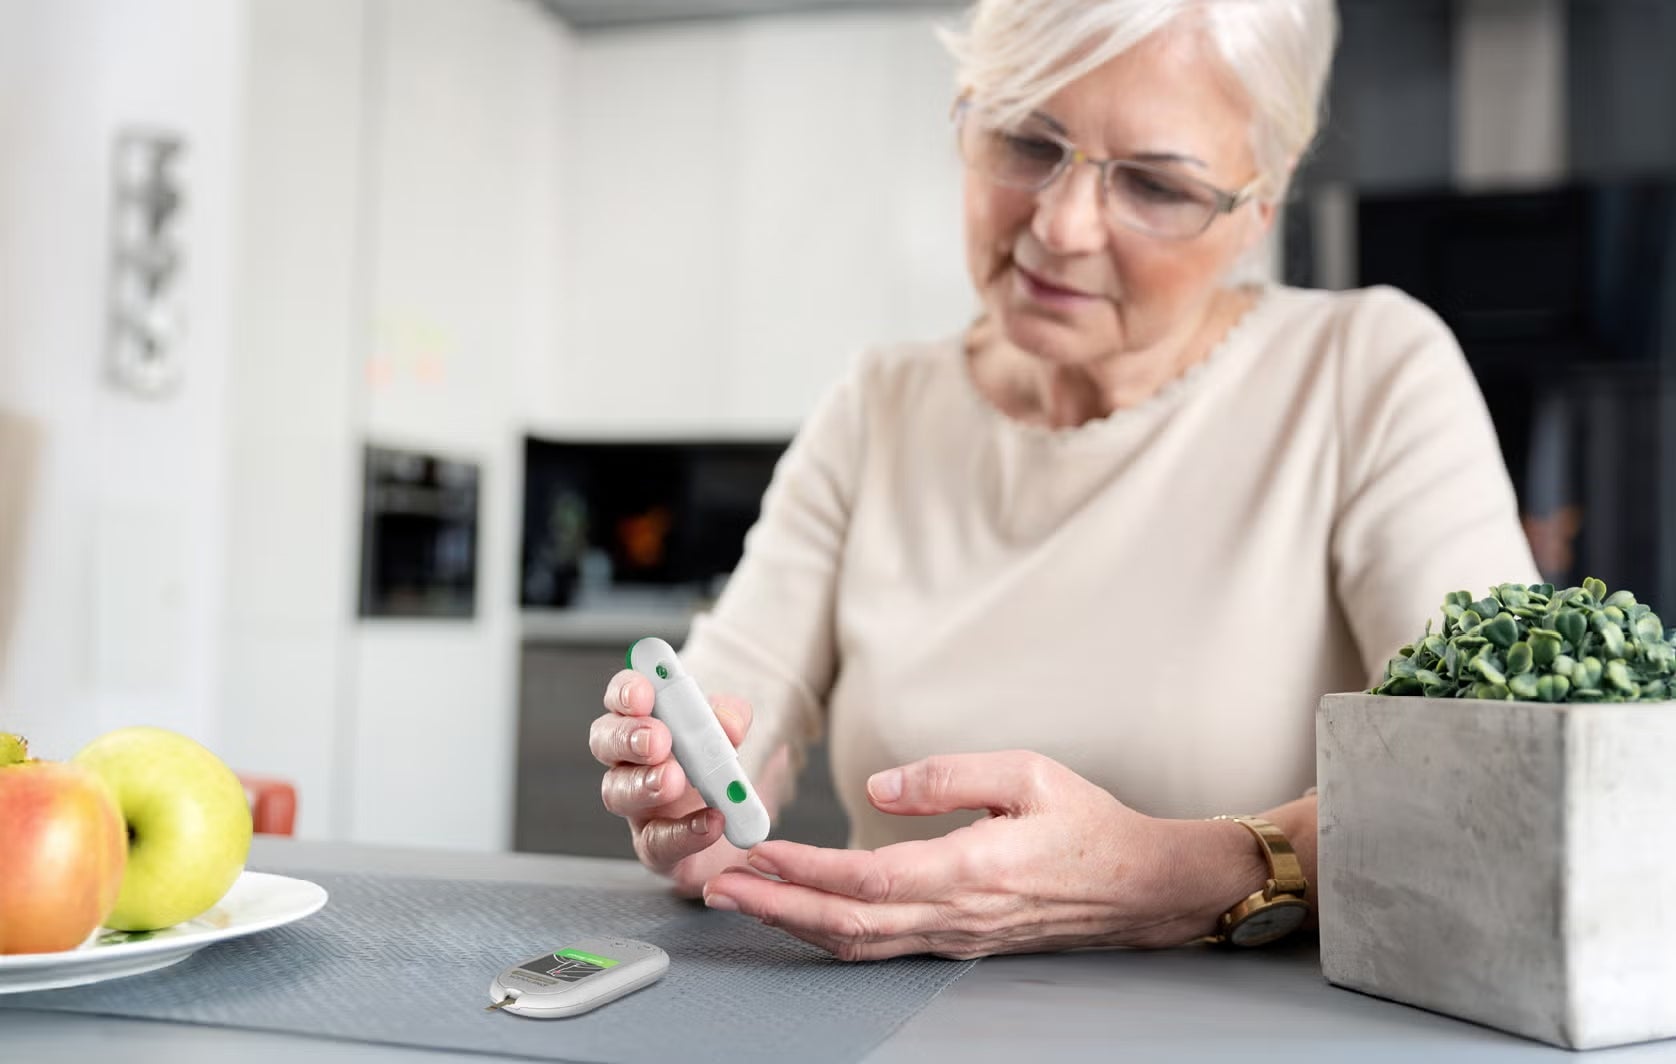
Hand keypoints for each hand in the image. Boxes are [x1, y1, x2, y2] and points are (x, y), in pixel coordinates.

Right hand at [590, 670, 753, 897]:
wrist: (737, 824)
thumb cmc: (719, 764)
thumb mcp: (731, 731)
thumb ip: (731, 718)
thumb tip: (727, 723)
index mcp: (643, 721)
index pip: (620, 697)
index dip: (624, 692)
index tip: (642, 694)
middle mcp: (629, 760)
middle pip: (605, 741)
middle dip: (628, 737)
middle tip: (657, 740)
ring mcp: (636, 805)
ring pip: (617, 792)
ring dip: (644, 784)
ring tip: (673, 780)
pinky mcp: (654, 846)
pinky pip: (655, 842)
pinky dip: (683, 832)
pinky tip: (710, 822)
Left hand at [702, 750, 1267, 959]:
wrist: (1142, 887)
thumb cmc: (1089, 825)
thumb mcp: (1027, 772)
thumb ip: (949, 774)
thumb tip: (879, 786)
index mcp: (972, 869)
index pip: (868, 878)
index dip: (805, 870)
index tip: (758, 851)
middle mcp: (957, 915)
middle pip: (848, 923)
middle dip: (776, 907)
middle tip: (721, 888)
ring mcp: (955, 937)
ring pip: (859, 944)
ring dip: (794, 925)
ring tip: (745, 901)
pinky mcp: (957, 942)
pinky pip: (882, 947)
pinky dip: (832, 935)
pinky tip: (803, 918)